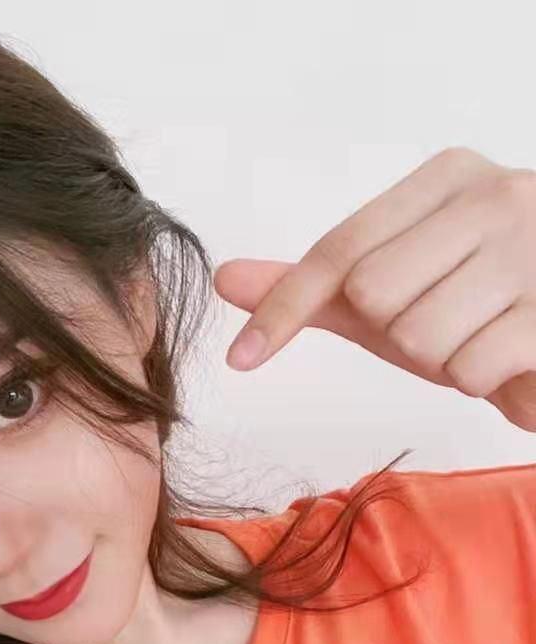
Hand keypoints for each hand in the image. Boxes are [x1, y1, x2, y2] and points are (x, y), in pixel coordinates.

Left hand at [213, 146, 535, 431]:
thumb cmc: (468, 310)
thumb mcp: (384, 296)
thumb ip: (311, 287)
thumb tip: (223, 280)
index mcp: (446, 179)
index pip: (338, 250)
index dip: (284, 309)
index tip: (240, 359)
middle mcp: (495, 194)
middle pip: (374, 294)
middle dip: (396, 330)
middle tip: (442, 322)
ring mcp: (535, 245)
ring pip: (419, 335)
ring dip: (440, 359)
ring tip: (477, 337)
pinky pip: (469, 368)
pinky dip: (478, 379)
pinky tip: (507, 356)